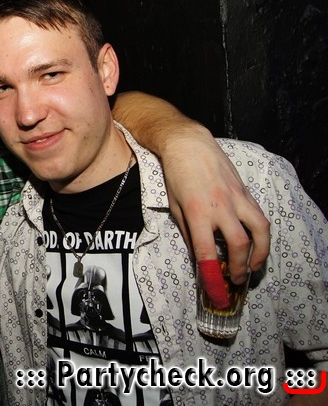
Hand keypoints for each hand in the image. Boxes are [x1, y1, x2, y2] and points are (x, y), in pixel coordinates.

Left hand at [161, 124, 269, 285]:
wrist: (189, 146)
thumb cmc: (177, 175)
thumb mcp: (174, 207)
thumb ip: (187, 232)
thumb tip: (197, 255)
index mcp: (197, 213)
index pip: (207, 252)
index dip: (212, 275)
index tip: (215, 291)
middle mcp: (220, 207)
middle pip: (239, 245)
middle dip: (240, 268)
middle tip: (236, 281)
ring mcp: (236, 199)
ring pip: (259, 231)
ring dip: (260, 253)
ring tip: (254, 267)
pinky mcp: (245, 193)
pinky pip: (259, 217)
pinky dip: (261, 235)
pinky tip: (257, 244)